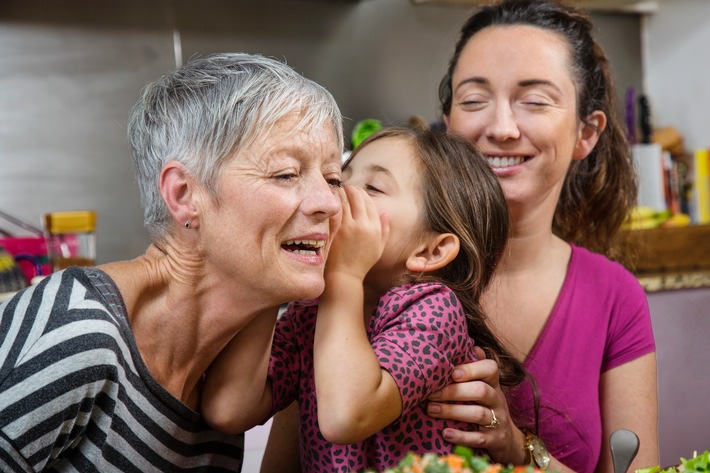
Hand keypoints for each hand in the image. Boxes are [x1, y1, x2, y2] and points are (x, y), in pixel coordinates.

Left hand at [326, 184, 389, 282]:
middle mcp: (363, 225)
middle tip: (346, 187)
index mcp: (375, 228)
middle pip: (358, 197)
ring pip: (345, 200)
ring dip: (342, 191)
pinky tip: (331, 199)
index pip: (369, 202)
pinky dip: (334, 200)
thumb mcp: (379, 248)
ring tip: (338, 189)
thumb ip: (385, 229)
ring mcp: (348, 226)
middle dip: (352, 189)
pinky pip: (335, 208)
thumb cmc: (361, 263)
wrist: (345, 275)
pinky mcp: (336, 229)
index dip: (362, 194)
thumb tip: (385, 213)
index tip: (356, 191)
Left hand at [427, 347, 525, 464]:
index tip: (452, 373)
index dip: (471, 369)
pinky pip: (479, 438)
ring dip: (452, 411)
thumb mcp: (484, 385)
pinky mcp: (495, 440)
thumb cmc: (486, 405)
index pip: (490, 369)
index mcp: (493, 383)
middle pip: (480, 391)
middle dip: (454, 392)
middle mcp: (497, 399)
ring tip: (431, 410)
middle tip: (430, 393)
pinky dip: (461, 436)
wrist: (507, 438)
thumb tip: (469, 343)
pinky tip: (445, 433)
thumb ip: (475, 367)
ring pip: (478, 414)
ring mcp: (498, 420)